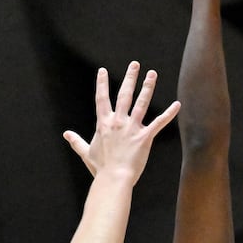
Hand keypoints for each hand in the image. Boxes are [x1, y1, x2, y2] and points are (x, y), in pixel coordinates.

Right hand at [62, 61, 179, 180]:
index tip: (102, 71)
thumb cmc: (101, 168)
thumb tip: (66, 134)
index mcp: (104, 124)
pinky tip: (177, 104)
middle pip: (124, 95)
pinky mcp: (145, 137)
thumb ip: (77, 141)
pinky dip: (169, 113)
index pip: (102, 99)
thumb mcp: (86, 153)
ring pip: (141, 103)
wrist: (114, 178)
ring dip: (147, 87)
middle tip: (135, 64)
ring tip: (152, 74)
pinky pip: (159, 123)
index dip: (102, 84)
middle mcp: (118, 122)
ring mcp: (132, 128)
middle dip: (130, 78)